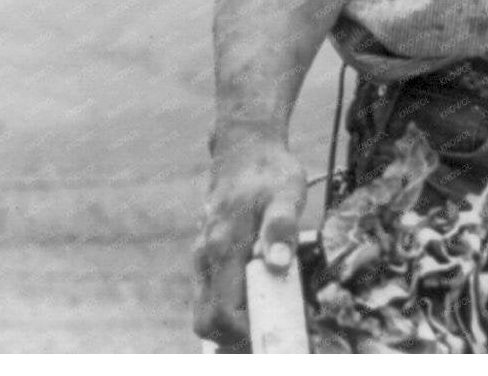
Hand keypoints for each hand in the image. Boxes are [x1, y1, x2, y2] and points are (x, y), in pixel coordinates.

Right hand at [192, 129, 307, 348]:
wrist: (245, 149)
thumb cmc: (269, 172)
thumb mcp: (286, 192)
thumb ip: (281, 227)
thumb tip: (278, 264)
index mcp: (223, 247)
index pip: (223, 314)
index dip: (247, 332)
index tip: (278, 330)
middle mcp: (204, 257)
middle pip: (208, 322)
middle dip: (238, 336)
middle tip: (275, 329)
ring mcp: (201, 258)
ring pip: (205, 311)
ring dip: (234, 323)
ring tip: (271, 315)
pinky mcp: (205, 257)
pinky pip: (210, 296)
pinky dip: (230, 307)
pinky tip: (260, 295)